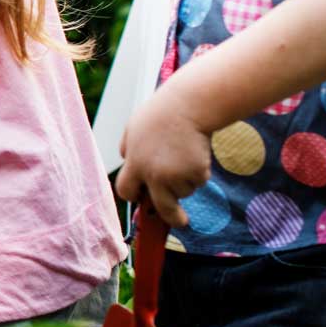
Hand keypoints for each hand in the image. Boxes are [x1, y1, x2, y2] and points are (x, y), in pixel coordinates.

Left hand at [113, 91, 211, 227]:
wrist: (189, 105)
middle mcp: (153, 174)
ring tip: (183, 153)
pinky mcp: (196, 173)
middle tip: (180, 221)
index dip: (134, 196)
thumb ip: (128, 149)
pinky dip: (199, 172)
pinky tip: (195, 152)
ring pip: (183, 191)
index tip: (142, 200)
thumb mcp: (133, 129)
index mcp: (135, 163)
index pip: (126, 191)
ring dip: (186, 180)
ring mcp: (176, 175)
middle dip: (172, 217)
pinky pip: (199, 181)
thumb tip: (127, 161)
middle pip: (161, 207)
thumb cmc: (161, 113)